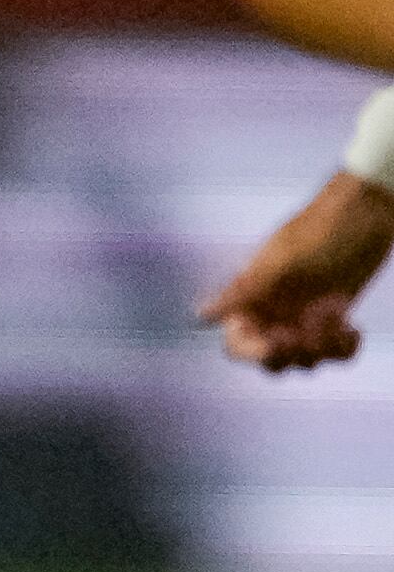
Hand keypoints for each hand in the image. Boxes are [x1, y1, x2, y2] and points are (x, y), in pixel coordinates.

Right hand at [201, 171, 393, 371]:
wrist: (369, 211)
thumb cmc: (324, 228)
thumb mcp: (284, 261)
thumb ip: (244, 289)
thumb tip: (202, 315)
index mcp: (254, 297)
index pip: (237, 342)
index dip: (252, 350)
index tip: (278, 342)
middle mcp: (275, 311)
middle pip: (270, 360)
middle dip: (292, 354)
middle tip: (313, 333)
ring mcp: (304, 316)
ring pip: (304, 360)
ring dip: (323, 350)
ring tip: (340, 321)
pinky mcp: (333, 318)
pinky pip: (333, 353)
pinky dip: (344, 349)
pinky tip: (354, 329)